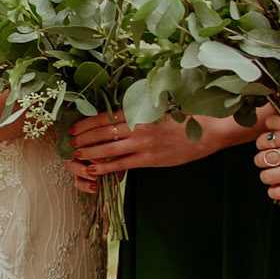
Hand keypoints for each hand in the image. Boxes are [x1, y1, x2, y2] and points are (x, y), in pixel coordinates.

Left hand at [67, 112, 224, 190]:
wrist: (209, 130)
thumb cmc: (187, 117)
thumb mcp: (161, 108)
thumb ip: (141, 112)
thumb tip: (122, 116)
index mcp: (140, 111)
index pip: (106, 117)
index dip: (87, 123)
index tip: (75, 126)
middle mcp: (138, 126)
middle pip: (102, 132)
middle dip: (83, 137)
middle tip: (70, 141)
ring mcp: (142, 144)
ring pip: (107, 149)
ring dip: (89, 152)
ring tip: (76, 155)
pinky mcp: (149, 160)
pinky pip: (121, 164)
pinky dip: (105, 167)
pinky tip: (93, 170)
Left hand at [254, 115, 279, 200]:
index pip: (262, 139)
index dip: (264, 145)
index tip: (271, 149)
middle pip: (259, 158)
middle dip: (264, 163)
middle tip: (275, 165)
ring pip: (265, 176)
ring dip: (270, 178)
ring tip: (279, 178)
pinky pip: (276, 192)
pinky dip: (276, 192)